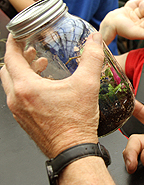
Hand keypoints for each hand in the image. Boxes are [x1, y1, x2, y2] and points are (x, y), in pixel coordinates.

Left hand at [0, 33, 104, 157]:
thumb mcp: (87, 85)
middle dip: (19, 56)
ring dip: (24, 71)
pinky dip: (27, 86)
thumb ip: (91, 58)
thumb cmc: (76, 123)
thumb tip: (94, 41)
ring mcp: (19, 111)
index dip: (14, 41)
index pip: (11, 56)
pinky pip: (19, 97)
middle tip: (32, 47)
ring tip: (41, 64)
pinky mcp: (25, 120)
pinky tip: (46, 86)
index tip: (20, 33)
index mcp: (26, 88)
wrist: (73, 150)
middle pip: (8, 69)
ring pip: (12, 84)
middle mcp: (17, 99)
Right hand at [99, 0, 143, 44]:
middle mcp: (140, 22)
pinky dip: (138, 1)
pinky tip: (139, 1)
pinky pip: (137, 3)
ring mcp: (135, 14)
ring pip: (143, 9)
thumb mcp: (134, 33)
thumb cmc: (122, 29)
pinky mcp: (131, 7)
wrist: (110, 22)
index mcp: (142, 29)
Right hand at [123, 101, 143, 184]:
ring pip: (134, 148)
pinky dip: (131, 162)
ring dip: (130, 158)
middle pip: (137, 138)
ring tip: (133, 168)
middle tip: (132, 164)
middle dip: (130, 151)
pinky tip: (134, 168)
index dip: (139, 109)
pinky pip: (135, 157)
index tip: (129, 103)